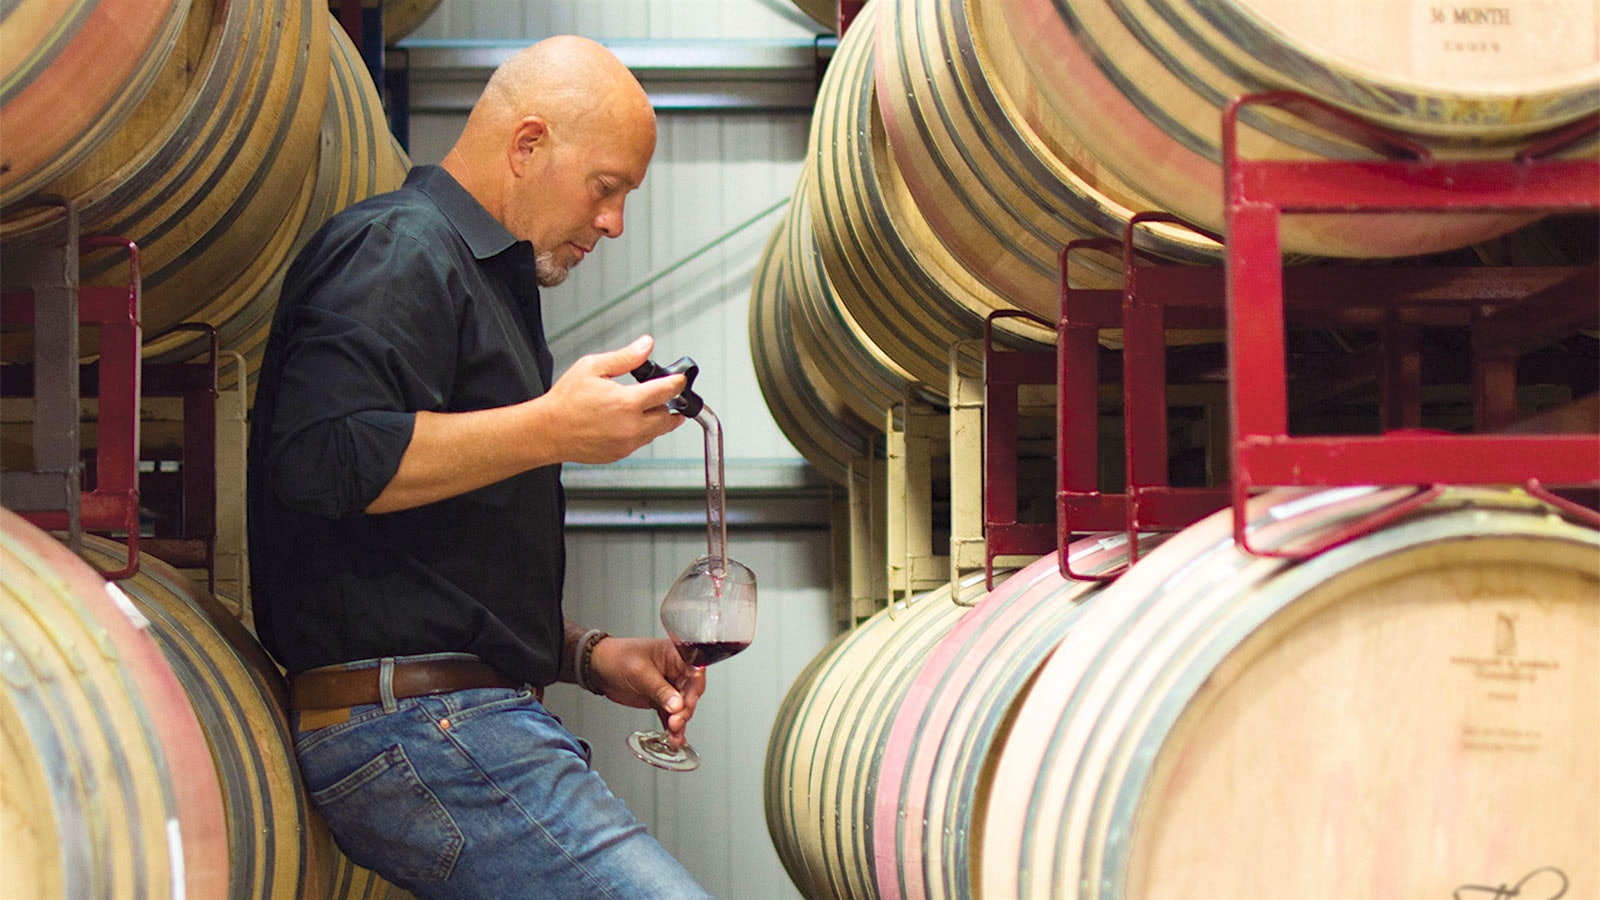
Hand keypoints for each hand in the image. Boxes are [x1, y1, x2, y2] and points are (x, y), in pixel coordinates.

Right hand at [541, 335, 687, 463]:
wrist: (547, 431)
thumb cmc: (565, 401)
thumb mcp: (593, 367)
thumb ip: (625, 357)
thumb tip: (645, 345)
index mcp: (627, 402)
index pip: (666, 391)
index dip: (677, 383)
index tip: (679, 380)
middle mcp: (631, 426)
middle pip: (668, 417)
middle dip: (670, 405)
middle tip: (665, 396)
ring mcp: (627, 443)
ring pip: (657, 432)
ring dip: (657, 420)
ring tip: (647, 407)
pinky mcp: (620, 454)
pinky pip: (641, 443)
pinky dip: (642, 432)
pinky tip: (628, 421)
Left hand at [587, 636, 705, 747]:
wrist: (598, 667)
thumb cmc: (617, 658)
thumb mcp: (639, 672)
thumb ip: (659, 689)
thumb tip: (677, 705)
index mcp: (674, 654)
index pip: (694, 671)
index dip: (694, 689)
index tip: (687, 704)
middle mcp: (675, 670)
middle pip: (690, 693)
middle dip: (685, 710)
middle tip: (676, 722)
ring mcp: (668, 686)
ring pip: (681, 707)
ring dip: (680, 723)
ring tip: (674, 737)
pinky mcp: (660, 700)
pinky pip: (671, 715)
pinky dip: (672, 727)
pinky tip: (673, 738)